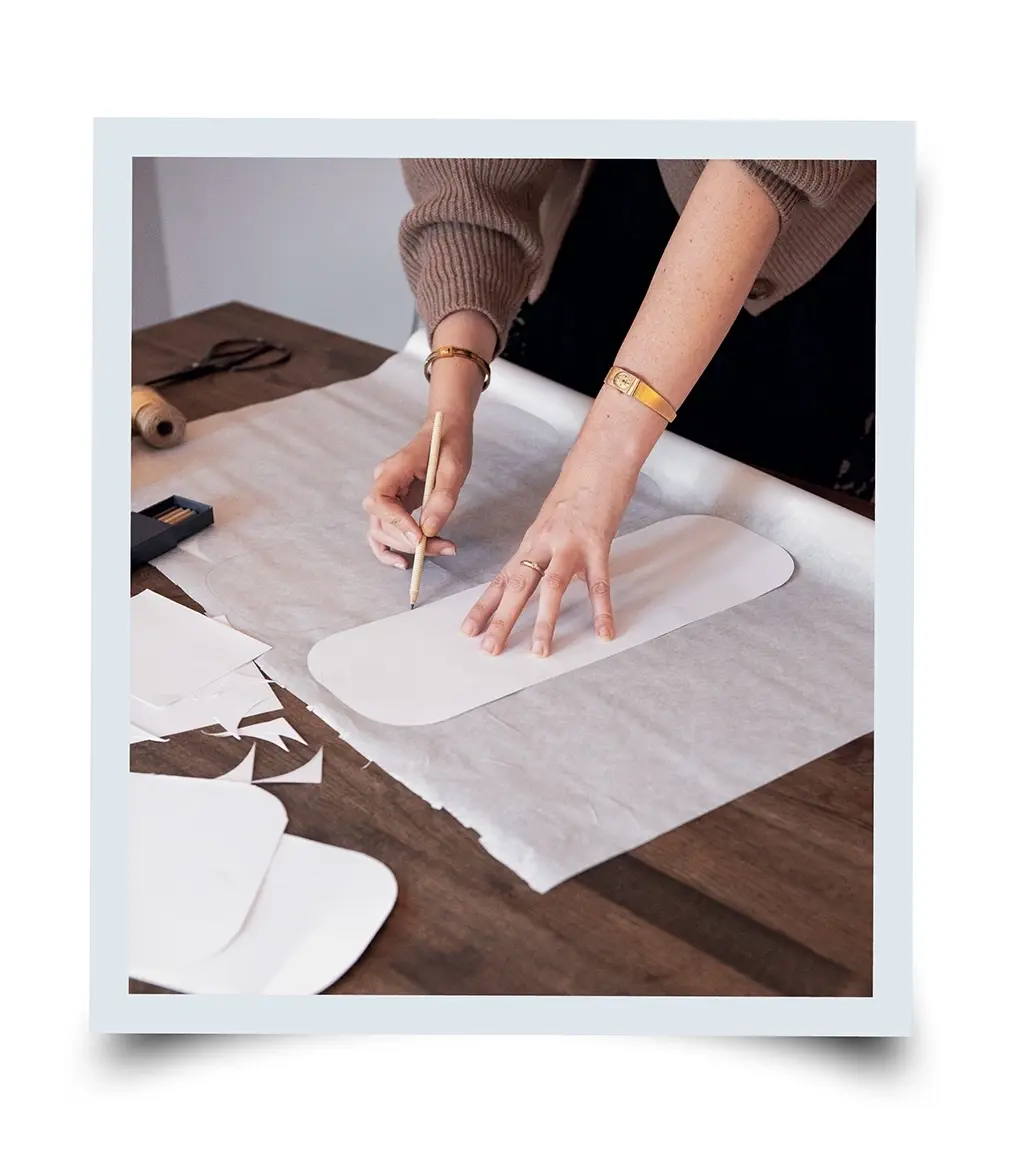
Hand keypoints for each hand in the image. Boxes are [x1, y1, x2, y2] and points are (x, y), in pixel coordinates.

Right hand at [363, 414, 472, 567]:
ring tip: (441, 549)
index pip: (381, 503)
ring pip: (384, 532)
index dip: (398, 524)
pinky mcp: (395, 506)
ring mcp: (387, 497)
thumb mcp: (454, 468)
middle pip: (382, 523)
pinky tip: (405, 563)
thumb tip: (430, 530)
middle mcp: (383, 485)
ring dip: (408, 548)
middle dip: (411, 542)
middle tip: (444, 546)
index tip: (421, 538)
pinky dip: (391, 550)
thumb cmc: (449, 443)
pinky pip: (385, 532)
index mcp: (392, 471)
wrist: (445, 430)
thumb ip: (442, 498)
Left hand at [461, 448, 637, 655]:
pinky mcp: (597, 544)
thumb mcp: (553, 524)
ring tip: (540, 651)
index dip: (484, 606)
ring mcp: (570, 545)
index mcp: (531, 542)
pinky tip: (605, 632)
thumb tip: (552, 583)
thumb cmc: (577, 490)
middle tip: (489, 650)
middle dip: (502, 620)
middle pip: (517, 586)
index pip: (501, 579)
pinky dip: (602, 609)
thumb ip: (549, 554)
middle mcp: (544, 545)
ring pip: (552, 587)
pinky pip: (599, 582)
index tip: (468, 630)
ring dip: (545, 621)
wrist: (598, 460)